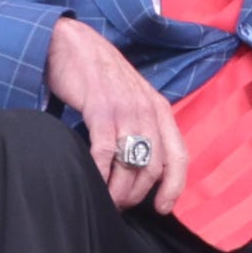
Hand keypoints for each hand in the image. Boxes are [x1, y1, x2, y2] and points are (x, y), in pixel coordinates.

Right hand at [46, 15, 187, 211]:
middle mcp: (148, 110)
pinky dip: (99, 172)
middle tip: (121, 206)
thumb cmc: (100, 77)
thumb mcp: (131, 100)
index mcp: (160, 110)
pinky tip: (91, 181)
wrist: (72, 44)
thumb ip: (140, 126)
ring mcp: (125, 109)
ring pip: (131, 163)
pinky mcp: (99, 107)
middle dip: (138, 194)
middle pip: (153, 166)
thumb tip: (139, 165)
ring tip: (105, 201)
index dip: (174, 186)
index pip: (179, 155)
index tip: (163, 208)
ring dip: (118, 190)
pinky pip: (105, 150)